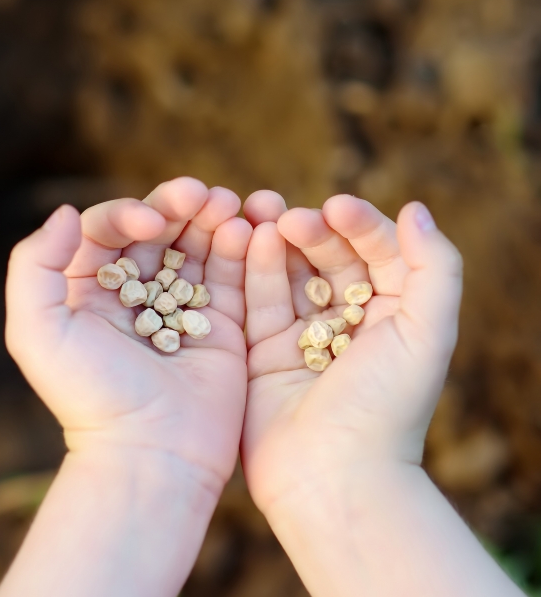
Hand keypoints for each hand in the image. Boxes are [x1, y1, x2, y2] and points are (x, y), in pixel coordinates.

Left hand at [5, 178, 250, 495]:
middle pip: (161, 232)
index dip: (130, 212)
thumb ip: (34, 266)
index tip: (152, 221)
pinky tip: (247, 230)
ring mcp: (183, 308)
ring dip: (215, 221)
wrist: (152, 454)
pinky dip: (241, 251)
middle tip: (204, 195)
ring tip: (231, 205)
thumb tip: (65, 213)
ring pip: (199, 248)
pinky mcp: (222, 325)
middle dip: (181, 207)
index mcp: (93, 291)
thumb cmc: (91, 398)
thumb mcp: (37, 333)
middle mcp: (138, 295)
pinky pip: (233, 278)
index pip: (110, 231)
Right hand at [240, 191, 462, 511]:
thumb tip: (416, 210)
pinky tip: (249, 241)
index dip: (359, 224)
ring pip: (289, 274)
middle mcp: (347, 324)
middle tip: (290, 215)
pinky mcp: (263, 351)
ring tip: (260, 212)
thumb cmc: (385, 408)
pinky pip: (258, 301)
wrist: (331, 478)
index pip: (377, 252)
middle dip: (311, 230)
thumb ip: (435, 266)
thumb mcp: (428, 332)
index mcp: (391, 316)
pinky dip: (254, 270)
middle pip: (328, 259)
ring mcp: (302, 336)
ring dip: (276, 240)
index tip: (337, 206)